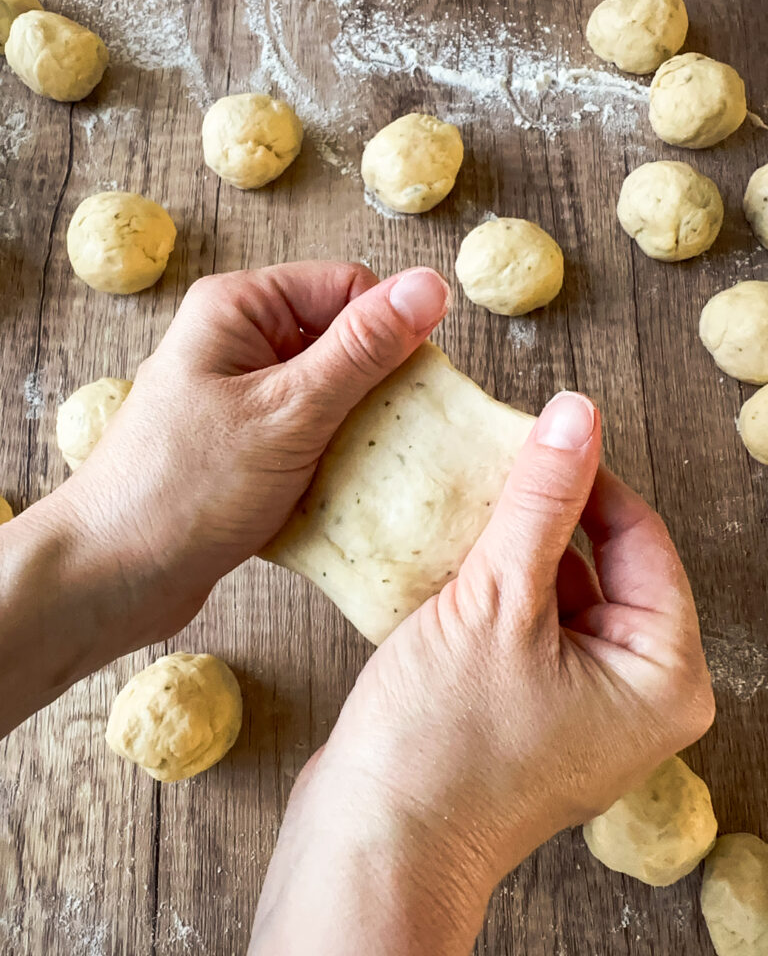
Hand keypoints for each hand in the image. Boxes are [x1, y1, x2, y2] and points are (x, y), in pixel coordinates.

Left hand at [58, 260, 449, 643]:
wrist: (112, 576)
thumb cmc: (187, 489)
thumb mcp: (289, 411)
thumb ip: (361, 349)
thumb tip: (429, 285)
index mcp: (239, 308)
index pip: (347, 287)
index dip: (390, 329)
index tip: (417, 383)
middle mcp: (236, 342)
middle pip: (340, 340)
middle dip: (374, 387)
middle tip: (392, 434)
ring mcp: (238, 396)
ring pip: (329, 393)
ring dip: (356, 429)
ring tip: (364, 467)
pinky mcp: (243, 444)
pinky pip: (308, 434)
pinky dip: (331, 457)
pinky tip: (339, 489)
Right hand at [250, 392, 714, 955]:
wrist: (372, 842)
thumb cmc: (441, 743)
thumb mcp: (499, 601)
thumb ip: (543, 502)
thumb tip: (579, 416)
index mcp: (663, 676)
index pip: (643, 538)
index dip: (589, 477)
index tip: (539, 431)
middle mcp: (635, 694)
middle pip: (605, 563)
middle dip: (548, 514)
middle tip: (494, 466)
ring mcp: (582, 706)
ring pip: (561, 590)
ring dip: (516, 548)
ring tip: (468, 509)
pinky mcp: (531, 709)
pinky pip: (528, 624)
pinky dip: (496, 589)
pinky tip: (453, 563)